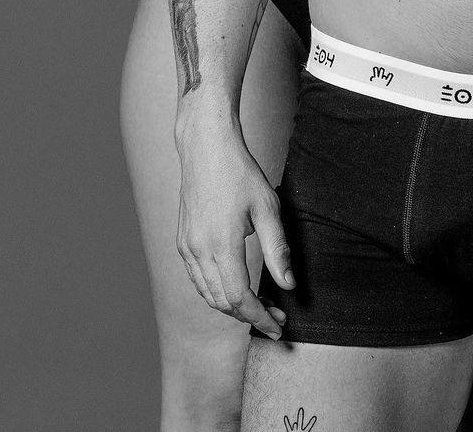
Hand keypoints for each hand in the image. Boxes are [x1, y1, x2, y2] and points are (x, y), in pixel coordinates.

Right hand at [176, 120, 291, 339]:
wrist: (206, 148)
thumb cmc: (240, 173)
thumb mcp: (268, 207)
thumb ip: (278, 249)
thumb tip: (289, 284)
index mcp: (220, 245)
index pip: (238, 299)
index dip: (260, 317)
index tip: (278, 325)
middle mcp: (198, 251)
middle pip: (221, 303)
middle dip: (249, 316)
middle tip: (276, 315)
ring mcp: (186, 247)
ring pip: (207, 294)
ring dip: (232, 307)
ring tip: (259, 305)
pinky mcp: (182, 241)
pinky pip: (197, 279)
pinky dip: (216, 292)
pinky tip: (235, 286)